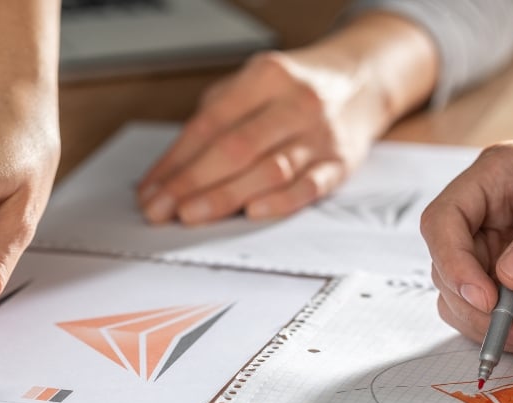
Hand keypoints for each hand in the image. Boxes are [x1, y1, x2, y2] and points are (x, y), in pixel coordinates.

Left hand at [136, 12, 437, 225]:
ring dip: (224, 197)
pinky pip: (309, 187)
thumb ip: (215, 118)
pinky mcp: (340, 163)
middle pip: (234, 148)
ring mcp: (320, 135)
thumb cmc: (294, 89)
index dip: (175, 161)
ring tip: (190, 216)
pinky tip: (252, 213)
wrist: (361, 81)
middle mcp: (295, 103)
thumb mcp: (252, 84)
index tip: (151, 189)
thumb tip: (170, 169)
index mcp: (266, 77)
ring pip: (268, 170)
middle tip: (161, 209)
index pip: (209, 124)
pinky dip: (280, 202)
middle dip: (190, 183)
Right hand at [420, 140, 512, 352]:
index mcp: (496, 176)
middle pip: (447, 266)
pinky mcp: (507, 282)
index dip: (453, 262)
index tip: (485, 297)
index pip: (443, 220)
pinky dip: (512, 333)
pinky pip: (488, 314)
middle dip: (480, 307)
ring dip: (494, 327)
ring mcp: (493, 250)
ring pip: (461, 298)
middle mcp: (485, 216)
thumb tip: (510, 275)